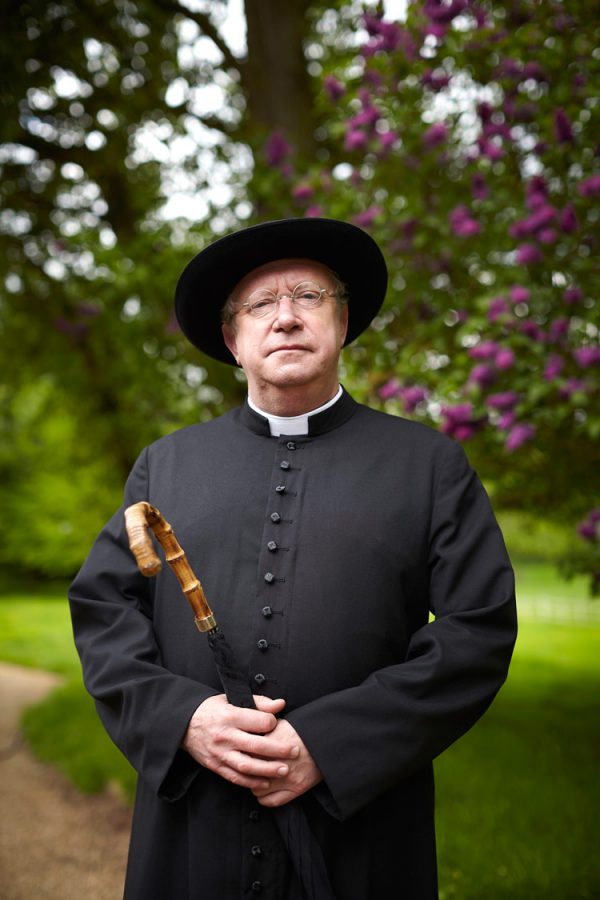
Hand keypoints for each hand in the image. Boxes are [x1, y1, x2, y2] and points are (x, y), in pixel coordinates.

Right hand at [181, 694, 299, 790]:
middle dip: (279, 750)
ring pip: (247, 766)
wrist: (183, 724)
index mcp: (230, 716)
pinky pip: (235, 777)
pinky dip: (251, 782)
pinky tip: (265, 783)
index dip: (272, 723)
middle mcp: (225, 736)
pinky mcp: (215, 766)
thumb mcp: (231, 699)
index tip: (277, 724)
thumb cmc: (211, 709)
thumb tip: (281, 704)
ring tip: (284, 770)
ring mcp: (220, 753)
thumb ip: (258, 703)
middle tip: (295, 752)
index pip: (259, 722)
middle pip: (257, 746)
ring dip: (268, 770)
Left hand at [251, 719, 321, 807]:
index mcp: (271, 745)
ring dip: (255, 784)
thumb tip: (250, 730)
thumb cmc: (304, 730)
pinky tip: (266, 789)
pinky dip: (264, 797)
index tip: (244, 755)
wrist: (327, 741)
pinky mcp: (296, 789)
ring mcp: (286, 778)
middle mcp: (277, 763)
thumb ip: (264, 726)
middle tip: (249, 767)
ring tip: (259, 778)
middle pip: (249, 773)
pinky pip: (270, 801)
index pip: (246, 756)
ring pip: (256, 789)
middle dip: (247, 770)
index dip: (243, 756)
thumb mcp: (281, 722)